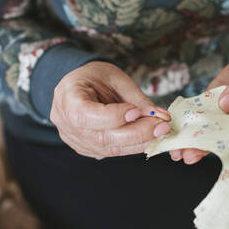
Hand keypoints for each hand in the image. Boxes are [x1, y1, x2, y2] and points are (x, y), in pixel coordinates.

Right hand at [50, 61, 170, 158]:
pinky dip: (132, 145)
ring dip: (138, 141)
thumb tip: (162, 116)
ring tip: (160, 131)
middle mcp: (66, 123)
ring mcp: (75, 139)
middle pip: (100, 137)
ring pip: (109, 148)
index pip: (85, 115)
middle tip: (162, 126)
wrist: (82, 85)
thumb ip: (137, 100)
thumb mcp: (117, 79)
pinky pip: (112, 151)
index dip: (112, 116)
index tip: (136, 111)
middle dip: (136, 133)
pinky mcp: (87, 149)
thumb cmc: (97, 77)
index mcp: (67, 98)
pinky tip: (148, 137)